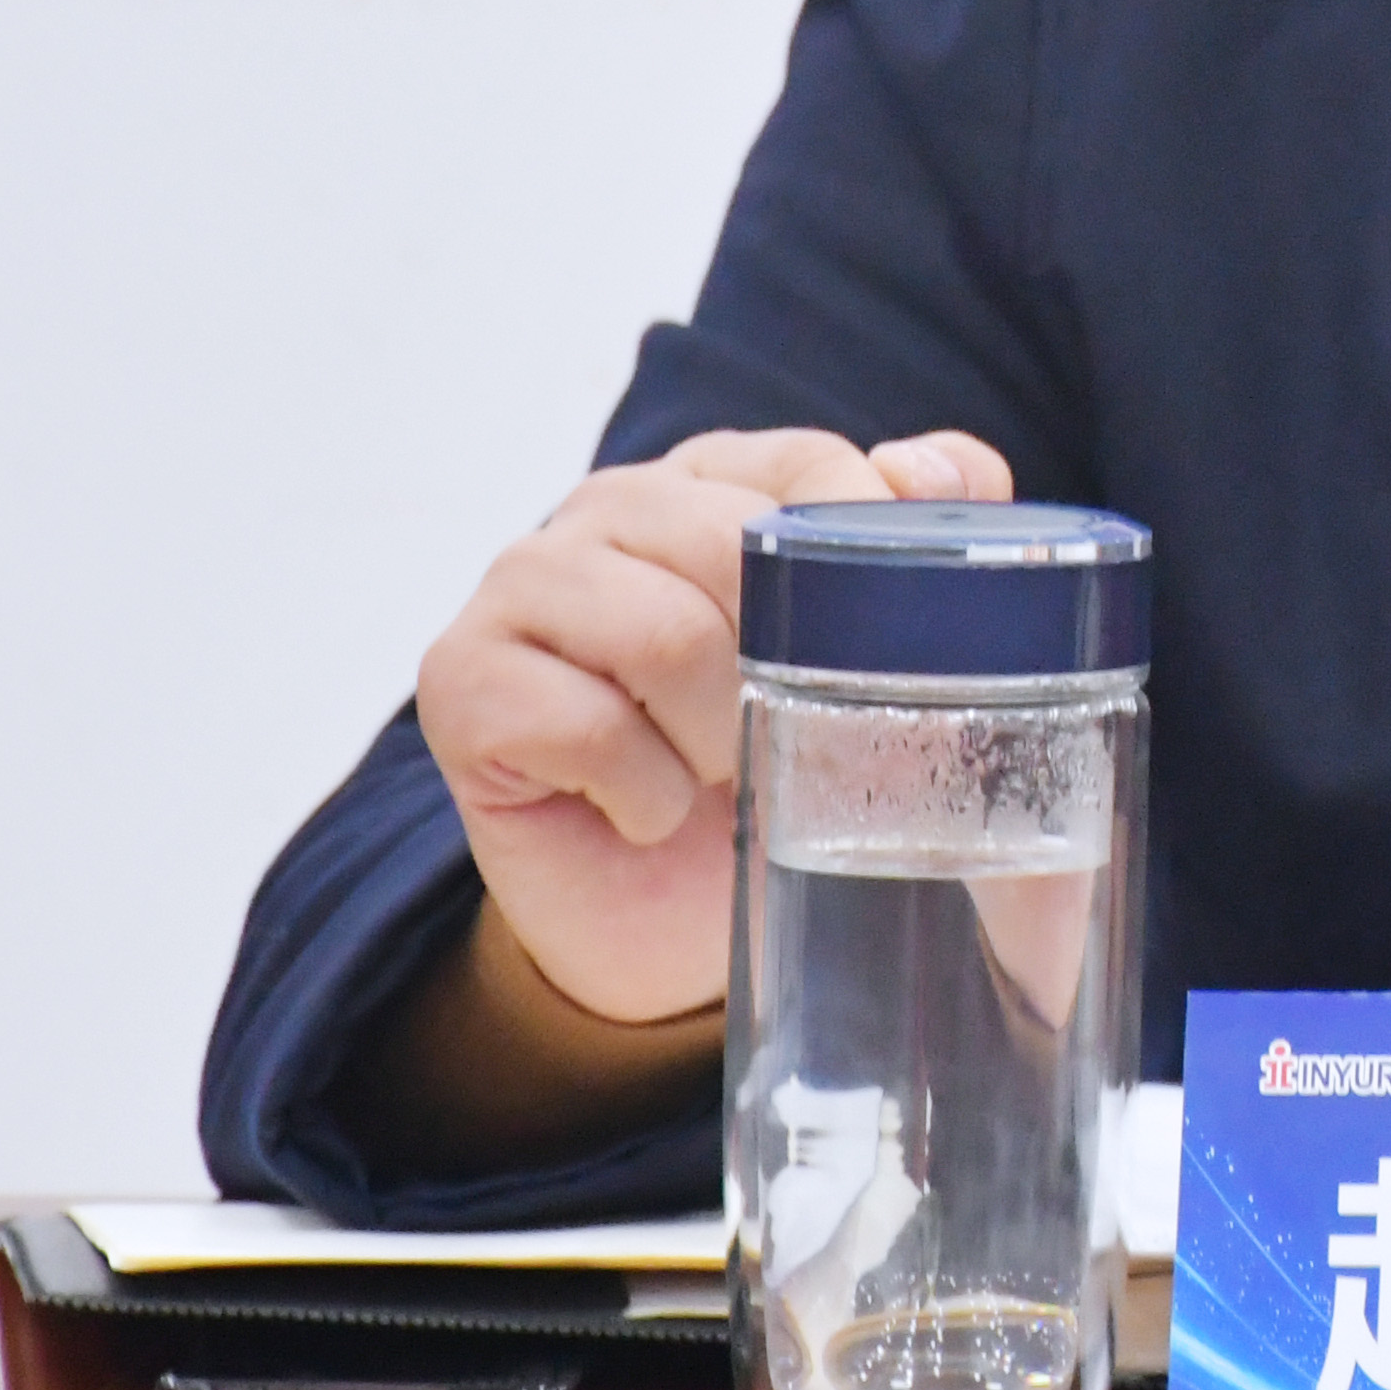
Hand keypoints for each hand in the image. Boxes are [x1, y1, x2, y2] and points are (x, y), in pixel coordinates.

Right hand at [414, 423, 1014, 1021]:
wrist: (663, 924)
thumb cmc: (767, 771)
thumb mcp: (860, 668)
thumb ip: (916, 546)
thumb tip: (930, 469)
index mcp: (710, 481)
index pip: (802, 465)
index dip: (865, 546)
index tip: (898, 634)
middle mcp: (607, 509)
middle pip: (728, 547)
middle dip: (786, 671)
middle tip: (790, 740)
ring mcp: (519, 586)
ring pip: (665, 636)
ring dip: (717, 741)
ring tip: (714, 777)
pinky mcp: (460, 683)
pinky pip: (586, 727)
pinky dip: (641, 795)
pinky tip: (639, 810)